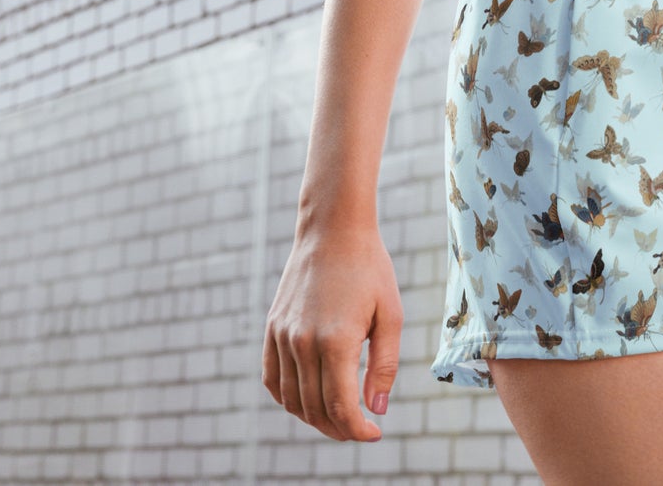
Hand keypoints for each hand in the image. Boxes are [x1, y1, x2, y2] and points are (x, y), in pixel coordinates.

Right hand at [262, 222, 401, 441]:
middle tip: (359, 428)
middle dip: (339, 428)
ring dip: (313, 418)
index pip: (340, 407)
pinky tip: (306, 399)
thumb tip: (376, 410)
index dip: (357, 430)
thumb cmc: (369, 268)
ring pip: (291, 399)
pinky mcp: (272, 326)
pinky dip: (287, 398)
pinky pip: (271, 378)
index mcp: (335, 341)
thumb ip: (385, 366)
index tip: (374, 433)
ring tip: (338, 417)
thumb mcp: (390, 314)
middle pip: (315, 409)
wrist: (334, 228)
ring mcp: (283, 335)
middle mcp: (302, 342)